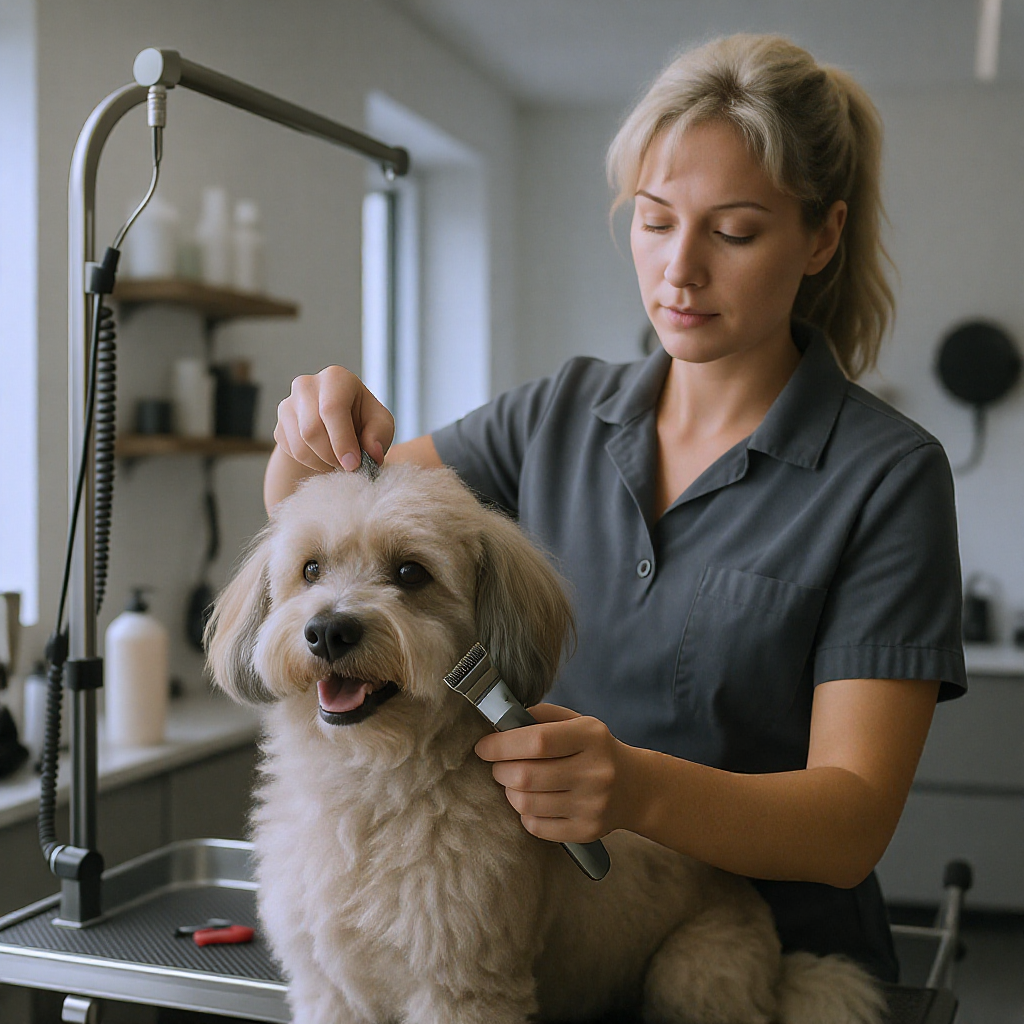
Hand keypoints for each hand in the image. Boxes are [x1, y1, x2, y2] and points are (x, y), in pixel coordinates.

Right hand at [274, 366, 394, 472]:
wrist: (336, 427)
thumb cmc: (363, 420)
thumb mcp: (380, 424)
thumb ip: (379, 435)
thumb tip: (372, 453)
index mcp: (336, 378)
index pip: (332, 408)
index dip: (342, 440)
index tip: (353, 464)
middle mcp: (306, 385)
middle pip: (312, 430)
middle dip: (332, 456)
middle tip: (349, 467)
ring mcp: (288, 404)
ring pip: (300, 445)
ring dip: (322, 463)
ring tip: (339, 463)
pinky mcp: (279, 425)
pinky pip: (291, 452)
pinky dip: (311, 463)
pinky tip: (325, 459)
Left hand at [474, 704, 635, 843]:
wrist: (635, 787)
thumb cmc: (595, 749)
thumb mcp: (577, 722)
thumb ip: (541, 716)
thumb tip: (502, 721)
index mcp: (591, 737)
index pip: (537, 741)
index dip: (502, 745)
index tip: (483, 747)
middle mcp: (595, 772)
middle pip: (526, 775)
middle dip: (500, 770)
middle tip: (498, 765)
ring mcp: (592, 805)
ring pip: (526, 803)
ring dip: (509, 791)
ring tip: (514, 782)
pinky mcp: (586, 831)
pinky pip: (536, 826)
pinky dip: (524, 813)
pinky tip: (532, 801)